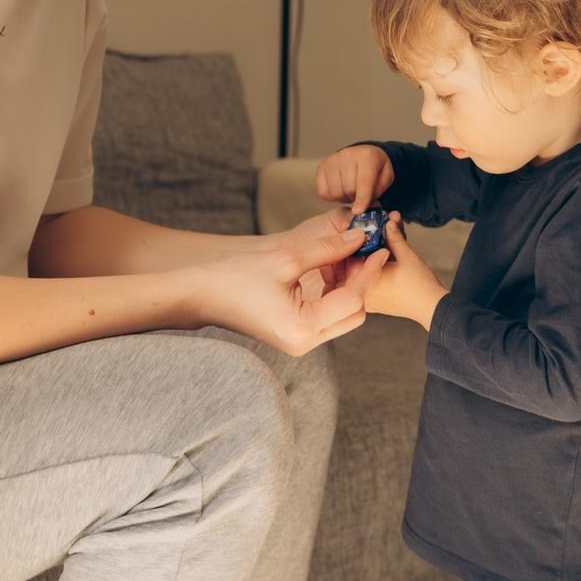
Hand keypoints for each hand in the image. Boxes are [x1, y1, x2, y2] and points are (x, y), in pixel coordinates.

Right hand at [186, 215, 388, 355]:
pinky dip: (332, 293)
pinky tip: (328, 267)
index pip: (353, 300)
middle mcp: (304, 343)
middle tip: (361, 250)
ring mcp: (300, 342)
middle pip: (355, 313)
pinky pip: (327, 315)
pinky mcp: (295, 335)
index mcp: (302, 329)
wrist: (201, 294)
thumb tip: (358, 237)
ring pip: (343, 315)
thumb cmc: (236, 275)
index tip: (378, 247)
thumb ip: (327, 249)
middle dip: (361, 281)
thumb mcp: (285, 258)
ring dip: (348, 286)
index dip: (369, 272)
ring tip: (344, 255)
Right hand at [314, 145, 394, 213]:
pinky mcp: (321, 167)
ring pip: (335, 192)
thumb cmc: (375, 168)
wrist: (361, 154)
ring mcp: (332, 160)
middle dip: (355, 197)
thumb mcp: (386, 177)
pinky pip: (323, 192)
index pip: (364, 181)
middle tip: (359, 193)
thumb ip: (378, 190)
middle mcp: (347, 155)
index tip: (358, 211)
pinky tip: (339, 188)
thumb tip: (364, 205)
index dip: (362, 199)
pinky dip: (331, 196)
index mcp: (368, 156)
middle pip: (349, 189)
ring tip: (349, 190)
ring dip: (343, 197)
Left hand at [363, 212, 446, 329]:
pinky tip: (389, 253)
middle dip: (373, 242)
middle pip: (361, 260)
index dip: (364, 235)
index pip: (354, 252)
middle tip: (385, 228)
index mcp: (363, 281)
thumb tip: (388, 223)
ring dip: (377, 254)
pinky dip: (378, 267)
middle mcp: (362, 291)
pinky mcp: (375, 300)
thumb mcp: (407, 256)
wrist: (433, 308)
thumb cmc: (420, 287)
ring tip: (392, 237)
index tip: (373, 224)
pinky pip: (371, 278)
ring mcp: (368, 297)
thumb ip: (394, 237)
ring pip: (366, 269)